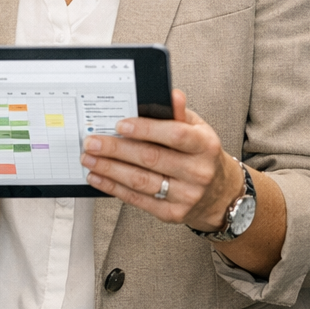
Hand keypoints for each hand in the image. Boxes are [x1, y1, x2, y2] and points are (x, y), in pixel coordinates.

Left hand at [80, 89, 244, 230]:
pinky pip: (138, 200)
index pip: (175, 135)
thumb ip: (179, 113)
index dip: (146, 129)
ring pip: (141, 181)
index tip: (121, 125)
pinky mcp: (172, 213)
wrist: (220, 194)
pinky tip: (99, 177)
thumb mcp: (198, 129)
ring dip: (110, 169)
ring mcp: (185, 196)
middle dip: (116, 149)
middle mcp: (197, 172)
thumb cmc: (201, 154)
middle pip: (151, 158)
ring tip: (89, 159)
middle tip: (93, 142)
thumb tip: (172, 94)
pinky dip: (114, 188)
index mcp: (204, 146)